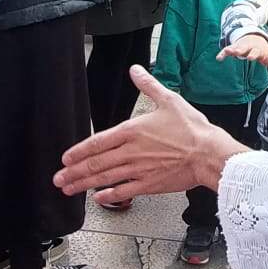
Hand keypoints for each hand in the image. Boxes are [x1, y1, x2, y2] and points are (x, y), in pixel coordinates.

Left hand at [55, 67, 248, 202]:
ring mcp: (139, 170)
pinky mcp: (149, 184)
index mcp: (133, 131)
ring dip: (84, 184)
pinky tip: (98, 198)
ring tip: (69, 189)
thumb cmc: (192, 129)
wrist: (208, 154)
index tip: (66, 158)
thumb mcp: (169, 100)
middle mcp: (131, 152)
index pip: (98, 142)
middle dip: (74, 172)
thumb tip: (135, 70)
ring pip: (105, 178)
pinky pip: (124, 191)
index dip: (79, 151)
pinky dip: (109, 196)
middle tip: (58, 178)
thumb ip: (148, 85)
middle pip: (96, 163)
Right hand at [218, 32, 267, 77]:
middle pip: (245, 48)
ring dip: (232, 49)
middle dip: (242, 50)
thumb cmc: (262, 50)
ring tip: (227, 52)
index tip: (250, 58)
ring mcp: (242, 46)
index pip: (256, 52)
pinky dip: (223, 53)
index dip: (253, 55)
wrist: (256, 37)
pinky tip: (219, 58)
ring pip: (236, 47)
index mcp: (258, 49)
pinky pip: (228, 49)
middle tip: (238, 53)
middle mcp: (249, 47)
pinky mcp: (235, 46)